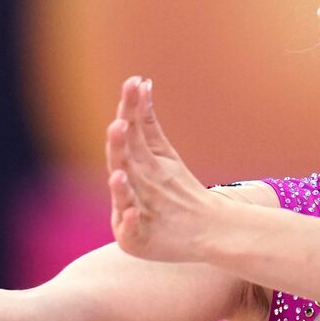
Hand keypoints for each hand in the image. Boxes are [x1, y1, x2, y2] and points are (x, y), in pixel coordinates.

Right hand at [105, 76, 223, 262]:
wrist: (200, 231)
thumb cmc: (176, 192)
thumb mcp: (161, 153)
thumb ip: (147, 121)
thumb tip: (141, 81)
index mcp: (133, 164)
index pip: (129, 132)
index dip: (130, 109)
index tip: (134, 82)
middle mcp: (128, 185)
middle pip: (122, 161)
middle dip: (119, 145)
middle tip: (120, 125)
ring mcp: (128, 212)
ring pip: (123, 194)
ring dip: (120, 183)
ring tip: (120, 175)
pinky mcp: (134, 239)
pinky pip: (130, 228)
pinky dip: (130, 219)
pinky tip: (132, 210)